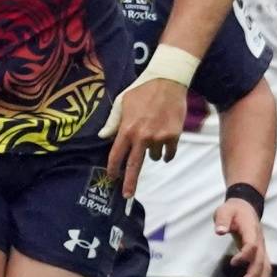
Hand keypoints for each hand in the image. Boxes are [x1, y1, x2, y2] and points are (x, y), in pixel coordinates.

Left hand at [101, 78, 185, 199]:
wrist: (168, 81)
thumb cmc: (142, 90)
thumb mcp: (122, 102)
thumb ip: (113, 122)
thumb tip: (102, 136)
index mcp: (126, 129)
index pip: (116, 155)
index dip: (113, 168)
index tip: (112, 178)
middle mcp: (142, 136)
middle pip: (134, 165)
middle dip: (130, 182)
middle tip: (127, 196)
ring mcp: (159, 137)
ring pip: (154, 157)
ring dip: (152, 153)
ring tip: (153, 137)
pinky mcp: (174, 136)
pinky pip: (169, 153)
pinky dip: (167, 152)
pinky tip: (165, 144)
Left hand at [215, 199, 270, 276]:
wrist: (246, 207)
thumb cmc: (233, 210)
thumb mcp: (224, 210)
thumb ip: (222, 220)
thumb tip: (220, 231)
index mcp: (251, 230)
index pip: (252, 245)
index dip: (245, 255)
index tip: (233, 262)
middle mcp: (259, 241)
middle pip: (261, 259)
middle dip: (253, 274)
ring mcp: (262, 247)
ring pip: (266, 266)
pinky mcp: (260, 253)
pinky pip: (265, 267)